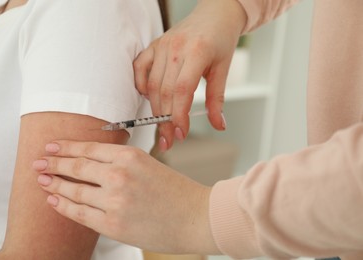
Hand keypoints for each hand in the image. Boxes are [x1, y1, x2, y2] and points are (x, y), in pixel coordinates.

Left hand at [33, 140, 218, 253]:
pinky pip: (79, 213)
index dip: (66, 147)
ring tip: (43, 181)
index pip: (89, 148)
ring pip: (73, 189)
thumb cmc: (177, 191)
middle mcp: (119, 175)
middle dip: (54, 164)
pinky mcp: (113, 224)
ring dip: (54, 184)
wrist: (196, 217)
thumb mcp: (150, 164)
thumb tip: (92, 164)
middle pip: (76, 166)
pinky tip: (54, 201)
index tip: (52, 147)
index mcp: (130, 156)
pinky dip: (63, 206)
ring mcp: (114, 200)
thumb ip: (121, 162)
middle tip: (39, 162)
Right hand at [133, 0, 246, 150]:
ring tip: (162, 127)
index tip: (181, 133)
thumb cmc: (221, 40)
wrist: (214, 15)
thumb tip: (218, 125)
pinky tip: (149, 99)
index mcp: (197, 52)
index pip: (182, 91)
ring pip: (151, 85)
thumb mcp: (224, 69)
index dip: (179, 116)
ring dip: (155, 109)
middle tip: (170, 140)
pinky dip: (141, 86)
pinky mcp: (153, 45)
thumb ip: (218, 99)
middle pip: (164, 92)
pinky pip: (140, 68)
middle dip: (165, 120)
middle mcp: (175, 49)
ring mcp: (161, 46)